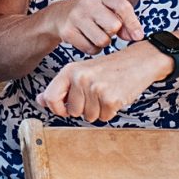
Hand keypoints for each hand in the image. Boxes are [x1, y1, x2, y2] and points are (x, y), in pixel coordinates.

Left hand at [36, 48, 156, 121]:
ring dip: (98, 110)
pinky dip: (110, 111)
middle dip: (84, 108)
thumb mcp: (81, 72)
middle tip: (96, 93)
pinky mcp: (111, 98)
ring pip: (89, 116)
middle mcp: (80, 77)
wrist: (139, 61)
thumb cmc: (108, 69)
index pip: (50, 98)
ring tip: (106, 93)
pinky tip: (116, 96)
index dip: (57, 109)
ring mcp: (95, 88)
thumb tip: (40, 100)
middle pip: (72, 111)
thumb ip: (60, 87)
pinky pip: (104, 118)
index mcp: (69, 70)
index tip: (65, 110)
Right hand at [52, 0, 143, 54]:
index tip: (138, 36)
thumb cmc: (91, 13)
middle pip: (113, 27)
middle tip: (104, 28)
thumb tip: (136, 36)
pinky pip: (90, 49)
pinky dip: (92, 49)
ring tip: (95, 34)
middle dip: (112, 32)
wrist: (60, 14)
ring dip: (103, 43)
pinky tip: (86, 39)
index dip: (133, 23)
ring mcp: (76, 17)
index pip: (123, 7)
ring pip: (102, 40)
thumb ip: (124, 21)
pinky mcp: (68, 32)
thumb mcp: (108, 9)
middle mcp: (88, 3)